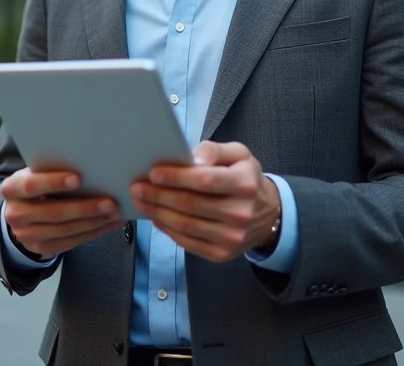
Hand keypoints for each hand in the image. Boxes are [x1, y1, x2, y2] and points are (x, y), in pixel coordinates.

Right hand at [1, 168, 122, 259]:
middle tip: (110, 202)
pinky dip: (94, 232)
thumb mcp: (36, 173)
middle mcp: (15, 214)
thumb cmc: (37, 184)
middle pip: (53, 212)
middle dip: (84, 207)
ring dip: (94, 222)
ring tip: (115, 213)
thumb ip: (52, 169)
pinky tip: (109, 223)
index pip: (31, 185)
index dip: (54, 182)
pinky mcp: (41, 248)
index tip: (78, 178)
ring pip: (66, 229)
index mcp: (12, 188)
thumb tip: (90, 164)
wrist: (21, 211)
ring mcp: (27, 235)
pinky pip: (72, 241)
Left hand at [130, 141, 280, 263]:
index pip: (205, 181)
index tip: (154, 173)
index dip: (177, 177)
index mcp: (245, 184)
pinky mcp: (221, 254)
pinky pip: (187, 242)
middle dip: (158, 195)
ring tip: (140, 201)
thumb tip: (194, 157)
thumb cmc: (245, 179)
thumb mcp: (239, 155)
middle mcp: (240, 213)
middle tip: (137, 187)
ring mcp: (231, 237)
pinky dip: (167, 229)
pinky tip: (156, 217)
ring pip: (185, 225)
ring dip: (157, 212)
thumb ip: (215, 150)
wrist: (267, 215)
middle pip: (190, 205)